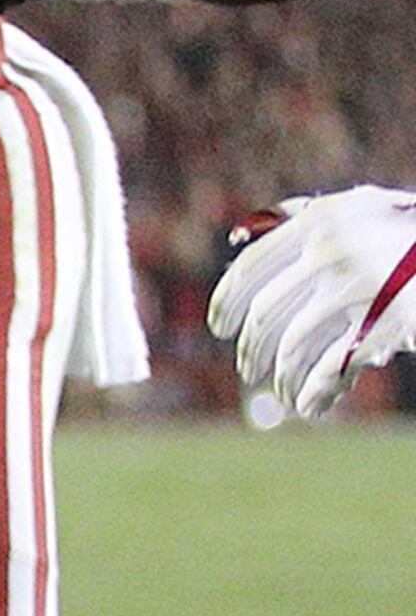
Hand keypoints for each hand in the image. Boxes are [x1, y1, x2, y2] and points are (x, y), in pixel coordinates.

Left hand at [209, 186, 415, 417]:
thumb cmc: (407, 232)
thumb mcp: (358, 210)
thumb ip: (306, 216)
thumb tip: (238, 235)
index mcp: (319, 220)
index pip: (251, 267)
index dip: (226, 301)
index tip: (218, 328)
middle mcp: (331, 250)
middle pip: (266, 312)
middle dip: (251, 349)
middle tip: (247, 369)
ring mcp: (357, 286)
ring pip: (294, 344)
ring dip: (283, 376)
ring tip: (282, 391)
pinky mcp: (385, 322)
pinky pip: (332, 365)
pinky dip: (315, 390)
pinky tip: (308, 405)